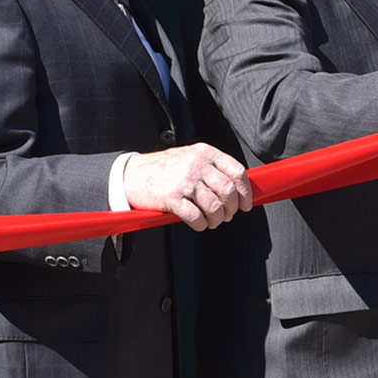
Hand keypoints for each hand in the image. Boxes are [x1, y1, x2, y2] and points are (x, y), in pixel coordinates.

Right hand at [123, 144, 253, 230]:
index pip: (236, 171)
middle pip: (228, 191)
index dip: (245, 191)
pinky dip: (201, 225)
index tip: (246, 203)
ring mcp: (184, 181)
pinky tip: (198, 224)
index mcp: (204, 152)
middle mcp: (196, 165)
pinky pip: (196, 217)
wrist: (131, 174)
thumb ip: (212, 167)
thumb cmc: (162, 168)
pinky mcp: (172, 198)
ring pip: (214, 207)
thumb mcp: (190, 157)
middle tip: (227, 215)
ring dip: (217, 219)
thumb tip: (237, 188)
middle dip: (232, 209)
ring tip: (212, 221)